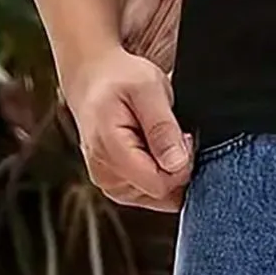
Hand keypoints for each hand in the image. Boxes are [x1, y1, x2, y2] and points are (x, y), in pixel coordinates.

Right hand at [64, 47, 191, 213]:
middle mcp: (107, 178)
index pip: (160, 185)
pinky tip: (152, 150)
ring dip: (168, 170)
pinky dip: (160, 174)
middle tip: (169, 132)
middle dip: (176, 167)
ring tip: (155, 137)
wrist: (93, 79)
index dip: (181, 165)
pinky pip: (153, 193)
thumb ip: (163, 128)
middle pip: (161, 193)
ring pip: (160, 196)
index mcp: (109, 152)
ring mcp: (112, 187)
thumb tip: (177, 164)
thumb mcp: (148, 89)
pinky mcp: (119, 190)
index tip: (182, 135)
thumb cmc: (120, 79)